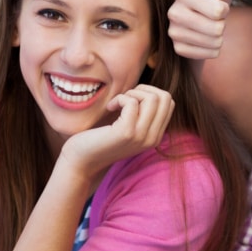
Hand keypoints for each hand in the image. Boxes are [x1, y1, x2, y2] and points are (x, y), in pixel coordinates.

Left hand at [58, 84, 174, 178]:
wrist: (82, 161)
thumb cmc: (101, 138)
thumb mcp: (129, 126)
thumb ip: (142, 114)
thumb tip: (148, 90)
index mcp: (156, 136)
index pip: (170, 103)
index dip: (150, 93)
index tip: (132, 100)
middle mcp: (153, 138)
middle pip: (165, 98)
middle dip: (144, 90)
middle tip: (125, 98)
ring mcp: (141, 136)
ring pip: (152, 98)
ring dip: (132, 93)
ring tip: (118, 103)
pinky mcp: (127, 132)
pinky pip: (132, 102)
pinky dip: (119, 98)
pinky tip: (110, 107)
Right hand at [167, 0, 233, 59]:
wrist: (204, 22)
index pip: (218, 12)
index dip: (224, 10)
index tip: (217, 5)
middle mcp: (173, 13)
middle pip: (216, 29)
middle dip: (222, 25)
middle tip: (214, 19)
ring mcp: (173, 32)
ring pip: (213, 43)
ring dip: (218, 38)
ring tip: (210, 28)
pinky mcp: (177, 49)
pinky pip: (208, 54)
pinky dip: (212, 49)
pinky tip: (204, 40)